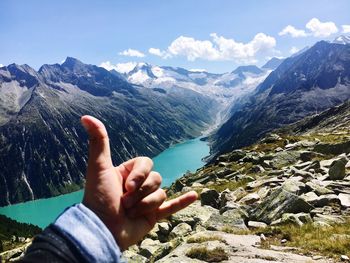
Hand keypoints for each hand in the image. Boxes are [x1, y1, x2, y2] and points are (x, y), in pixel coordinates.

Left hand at [80, 115, 196, 249]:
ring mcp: (147, 200)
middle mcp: (138, 185)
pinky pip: (172, 206)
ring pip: (161, 193)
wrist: (102, 230)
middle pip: (156, 178)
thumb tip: (85, 117)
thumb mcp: (99, 167)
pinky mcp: (153, 216)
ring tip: (130, 213)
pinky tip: (194, 195)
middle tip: (124, 202)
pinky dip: (183, 202)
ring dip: (146, 204)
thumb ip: (98, 141)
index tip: (127, 186)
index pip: (146, 163)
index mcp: (127, 173)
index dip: (140, 174)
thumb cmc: (99, 198)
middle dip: (141, 192)